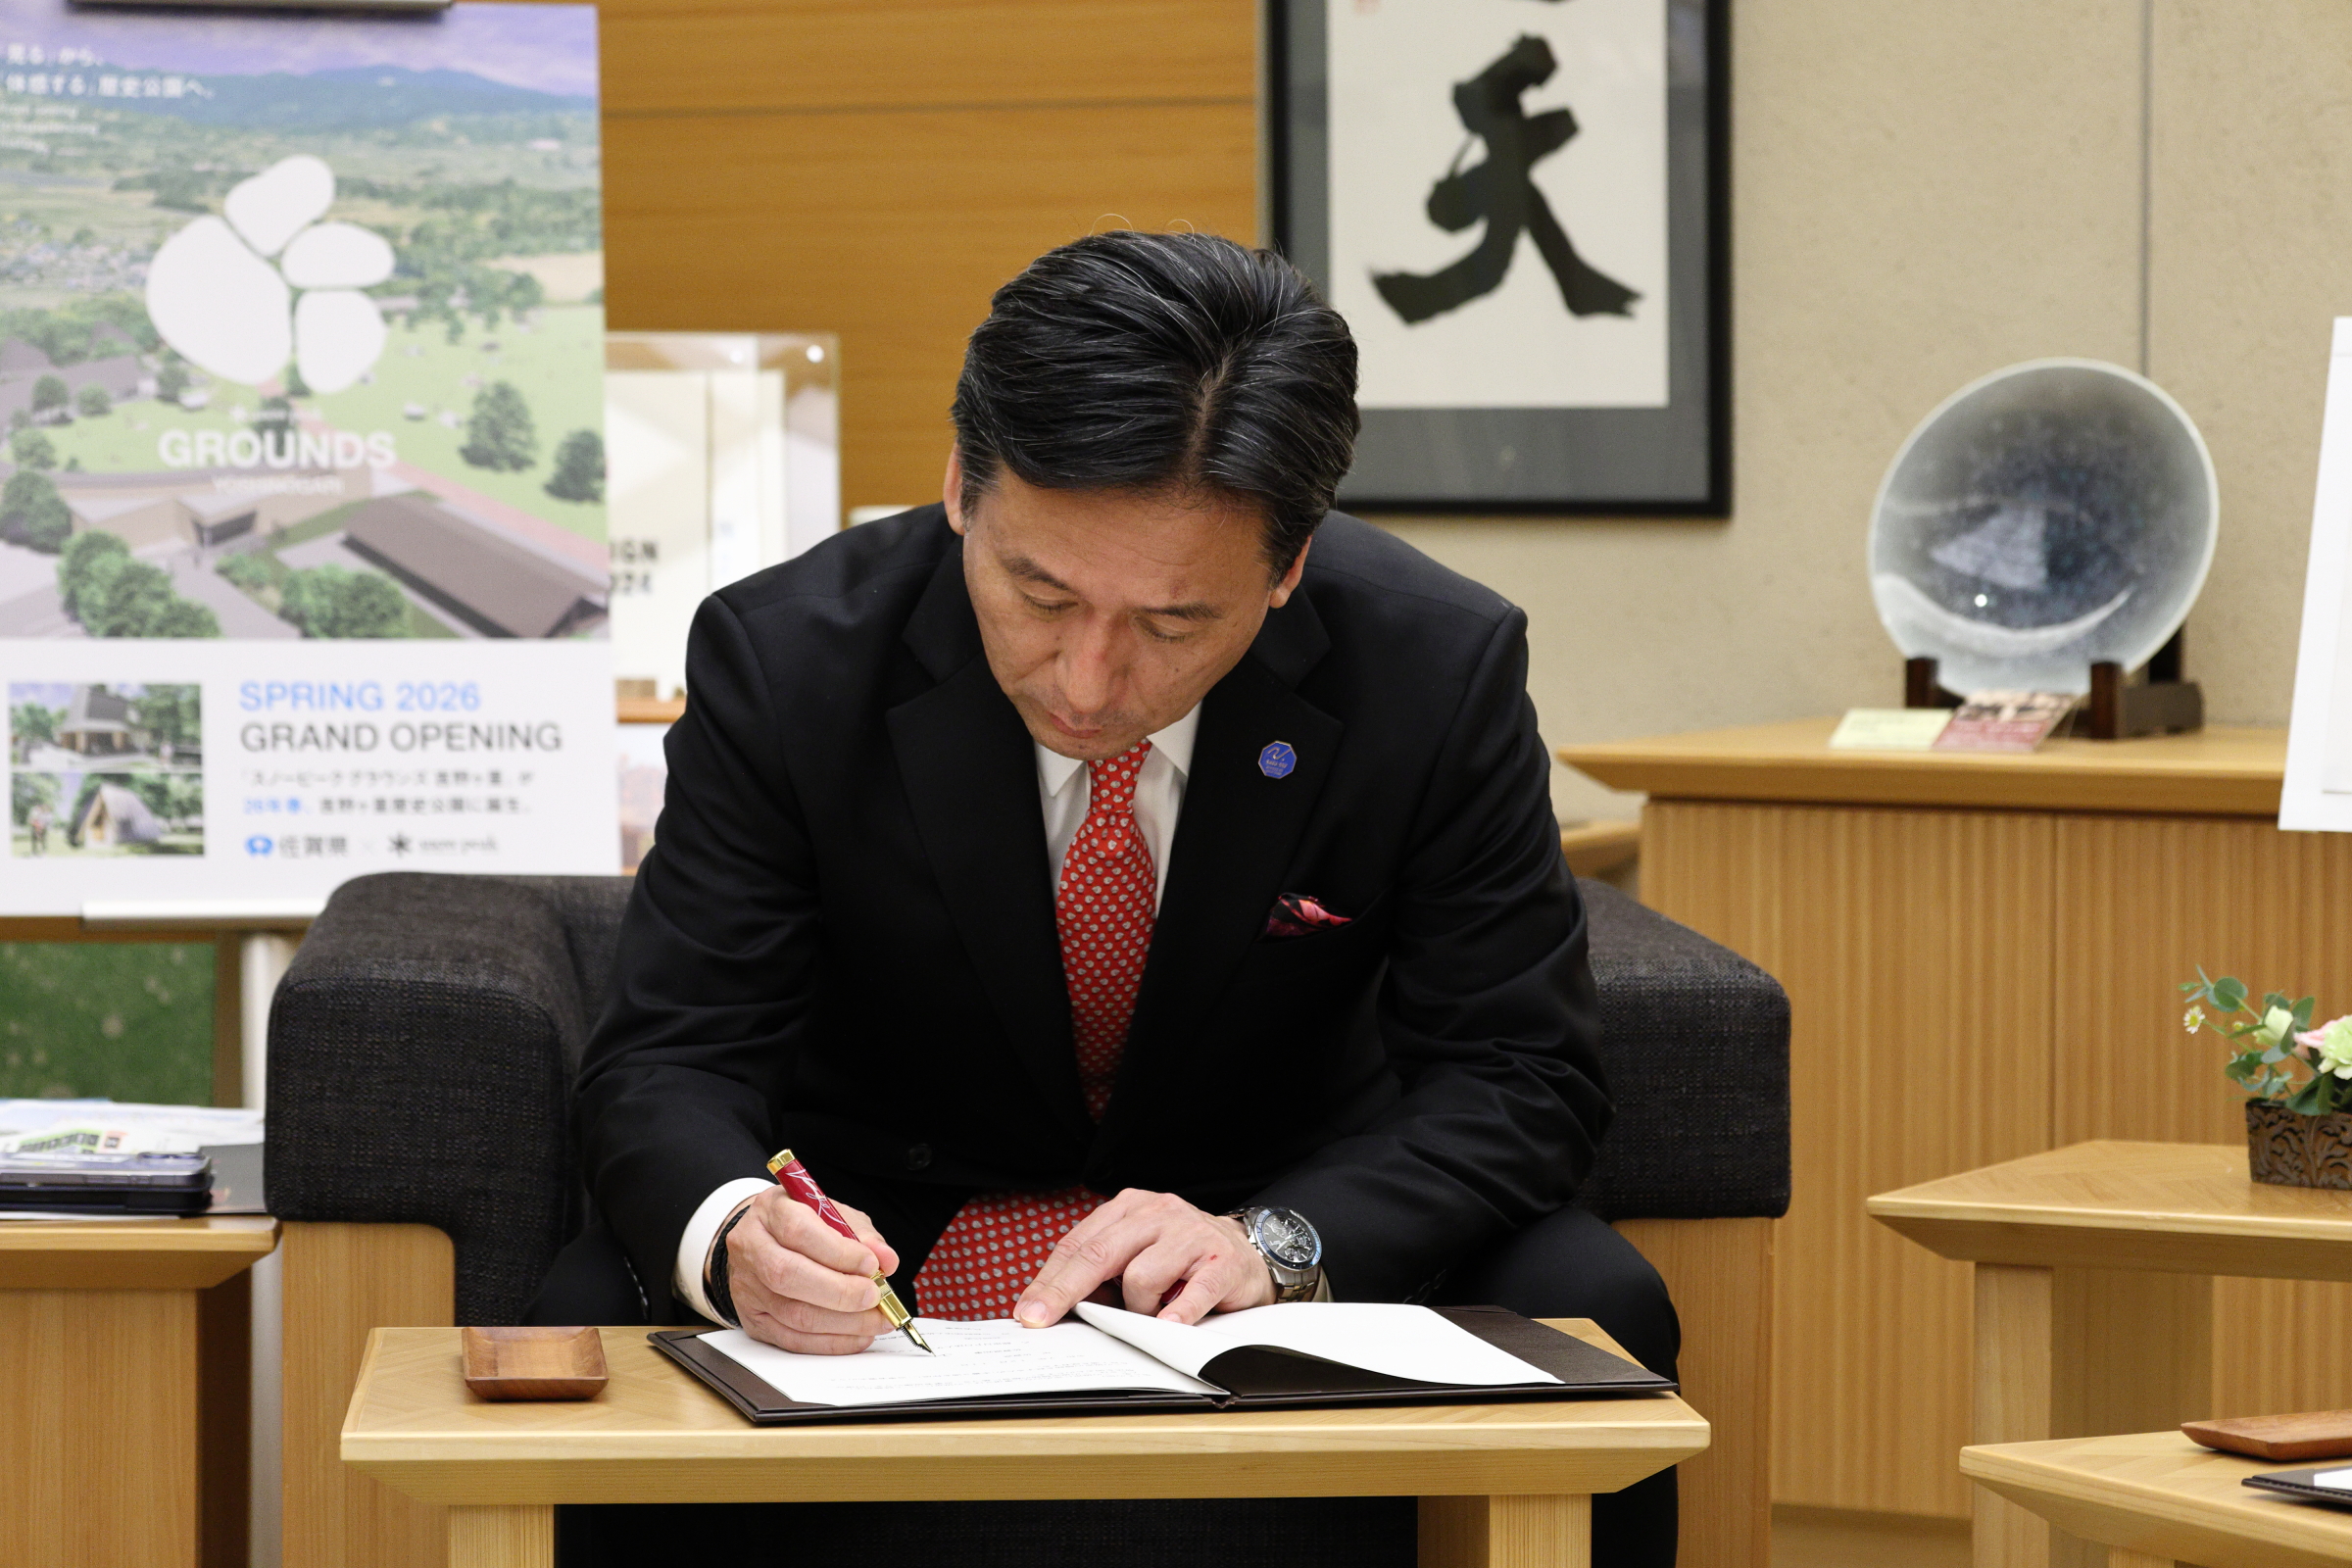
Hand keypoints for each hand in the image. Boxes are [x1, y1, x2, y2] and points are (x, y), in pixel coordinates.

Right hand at [724, 1186, 901, 1354]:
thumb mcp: (833, 1214)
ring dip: (843, 1323)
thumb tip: (886, 1260)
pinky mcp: (753, 1319)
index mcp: (771, 1210)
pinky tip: (856, 1336)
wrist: (759, 1240)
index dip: (838, 1252)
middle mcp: (752, 1248)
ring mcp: (747, 1287)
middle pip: (789, 1275)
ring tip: (876, 1321)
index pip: (799, 1231)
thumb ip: (861, 1234)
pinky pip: (791, 1339)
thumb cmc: (802, 1224)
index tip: (871, 1264)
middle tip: (875, 1296)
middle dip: (840, 1292)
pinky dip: (830, 1342)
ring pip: (792, 1314)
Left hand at [1014, 1189, 1273, 1327]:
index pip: (1079, 1245)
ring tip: (1156, 1312)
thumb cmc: (1182, 1259)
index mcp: (1130, 1208)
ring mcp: (1190, 1233)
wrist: (1248, 1254)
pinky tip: (1168, 1327)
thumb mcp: (1138, 1253)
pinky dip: (1176, 1314)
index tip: (1029, 1310)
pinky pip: (1191, 1293)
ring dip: (1140, 1309)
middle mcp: (1158, 1212)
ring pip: (1140, 1277)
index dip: (1050, 1280)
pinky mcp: (1220, 1260)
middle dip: (1064, 1292)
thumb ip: (1103, 1272)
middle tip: (1043, 1319)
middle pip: (1098, 1255)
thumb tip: (1056, 1306)